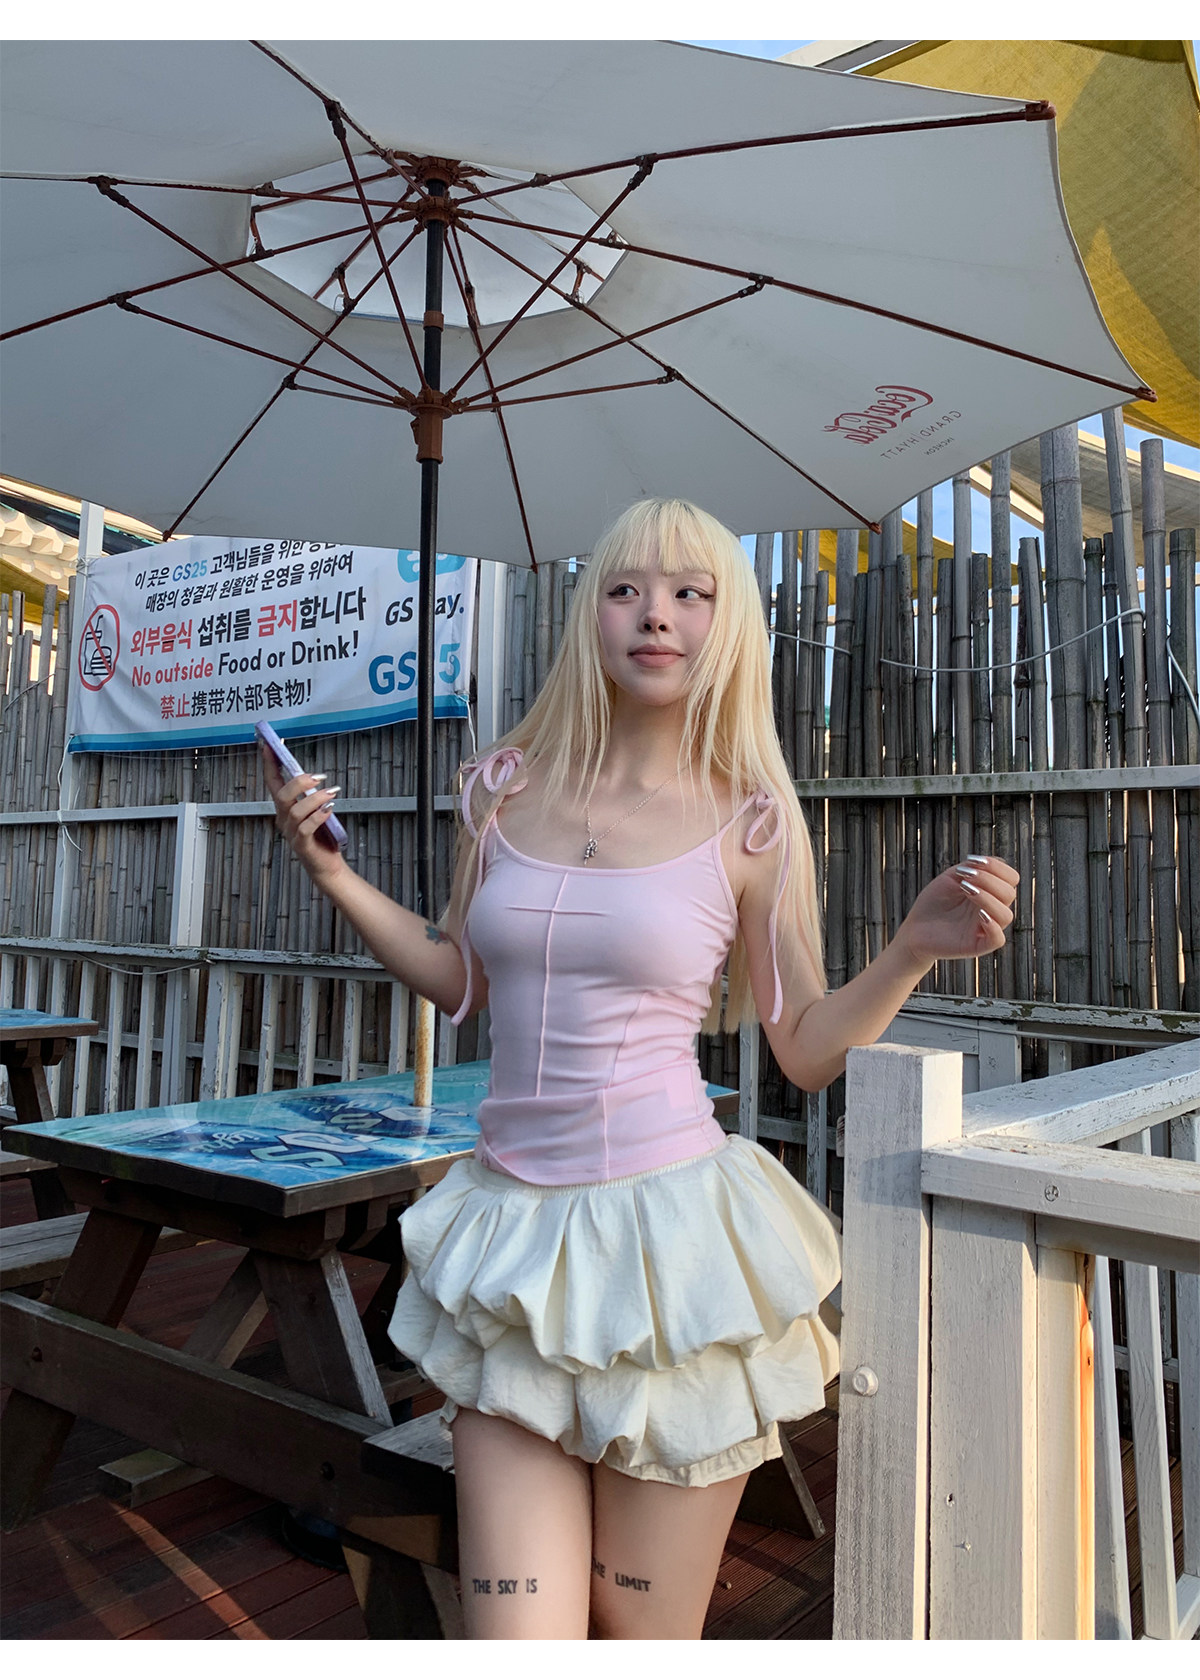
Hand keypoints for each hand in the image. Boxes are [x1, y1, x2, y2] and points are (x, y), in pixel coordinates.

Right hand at [260, 743, 346, 886]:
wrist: (326, 865)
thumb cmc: (321, 836)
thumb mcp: (314, 811)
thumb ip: (310, 796)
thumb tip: (314, 776)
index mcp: (284, 809)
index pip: (272, 782)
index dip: (270, 764)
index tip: (269, 746)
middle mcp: (283, 819)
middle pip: (282, 795)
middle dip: (299, 782)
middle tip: (318, 776)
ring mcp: (291, 833)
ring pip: (296, 811)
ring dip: (314, 799)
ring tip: (331, 792)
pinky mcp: (302, 845)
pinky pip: (306, 828)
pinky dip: (318, 816)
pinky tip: (329, 810)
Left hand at [893, 855, 1018, 967]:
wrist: (915, 928)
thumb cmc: (933, 902)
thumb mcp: (951, 878)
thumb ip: (972, 868)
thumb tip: (991, 861)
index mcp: (990, 892)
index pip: (1010, 878)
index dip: (997, 867)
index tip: (972, 863)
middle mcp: (991, 909)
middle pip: (1009, 893)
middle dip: (989, 880)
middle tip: (964, 880)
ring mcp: (986, 927)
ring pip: (1006, 915)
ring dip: (989, 899)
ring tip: (967, 891)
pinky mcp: (978, 945)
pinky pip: (998, 938)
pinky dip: (993, 925)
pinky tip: (979, 915)